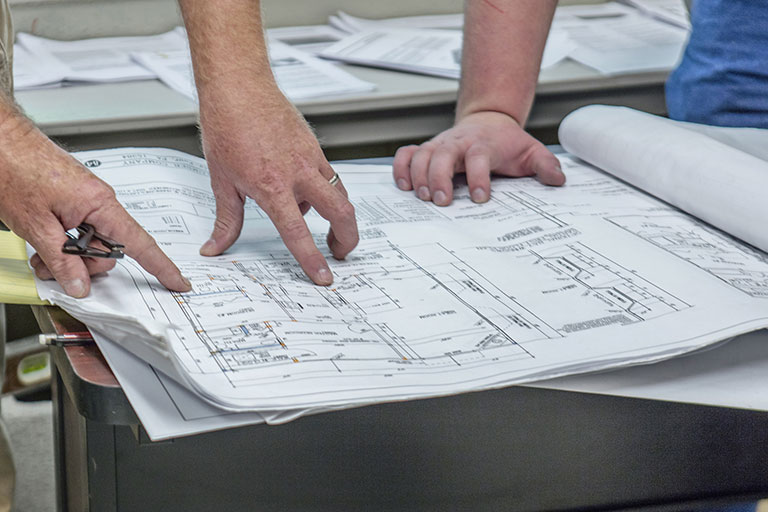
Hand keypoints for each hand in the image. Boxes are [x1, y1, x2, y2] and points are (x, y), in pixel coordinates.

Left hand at [0, 120, 190, 297]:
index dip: (162, 267)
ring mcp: (86, 200)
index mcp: (100, 204)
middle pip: (109, 251)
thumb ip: (61, 260)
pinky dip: (63, 242)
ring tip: (39, 251)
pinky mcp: (74, 200)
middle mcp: (99, 201)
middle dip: (82, 265)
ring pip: (91, 244)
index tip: (178, 282)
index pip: (140, 243)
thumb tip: (80, 284)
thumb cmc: (14, 167)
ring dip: (67, 255)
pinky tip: (42, 238)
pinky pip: (80, 230)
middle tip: (52, 264)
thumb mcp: (36, 226)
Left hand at [198, 92, 358, 285]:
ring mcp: (310, 158)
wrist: (237, 87)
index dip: (312, 259)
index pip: (298, 232)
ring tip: (324, 227)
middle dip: (348, 238)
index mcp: (272, 187)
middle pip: (341, 212)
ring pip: (340, 193)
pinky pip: (329, 175)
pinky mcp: (314, 146)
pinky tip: (305, 192)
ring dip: (338, 215)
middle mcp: (298, 173)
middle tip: (341, 252)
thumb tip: (215, 247)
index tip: (324, 277)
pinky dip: (323, 191)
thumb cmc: (227, 126)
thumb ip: (226, 220)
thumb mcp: (221, 180)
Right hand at [393, 111, 564, 205]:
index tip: (480, 197)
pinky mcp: (426, 150)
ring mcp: (439, 145)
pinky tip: (404, 187)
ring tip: (424, 197)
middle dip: (439, 177)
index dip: (478, 176)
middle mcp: (457, 143)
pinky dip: (400, 168)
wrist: (489, 120)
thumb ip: (545, 165)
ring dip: (418, 176)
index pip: (479, 157)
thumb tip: (557, 179)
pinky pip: (406, 155)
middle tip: (441, 201)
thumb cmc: (507, 142)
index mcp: (484, 144)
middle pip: (442, 154)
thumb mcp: (531, 151)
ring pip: (421, 155)